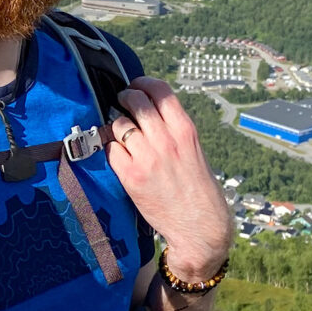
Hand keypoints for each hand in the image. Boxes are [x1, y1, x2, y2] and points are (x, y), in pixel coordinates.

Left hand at [106, 77, 231, 278]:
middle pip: (136, 102)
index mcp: (185, 131)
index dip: (143, 83)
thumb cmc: (199, 190)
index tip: (136, 85)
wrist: (200, 227)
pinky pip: (111, 150)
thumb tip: (149, 112)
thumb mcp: (194, 151)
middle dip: (125, 97)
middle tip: (122, 102)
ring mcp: (147, 158)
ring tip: (120, 132)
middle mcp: (166, 140)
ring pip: (119, 124)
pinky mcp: (131, 177)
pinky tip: (118, 154)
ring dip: (116, 125)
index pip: (160, 91)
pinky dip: (111, 149)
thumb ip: (174, 131)